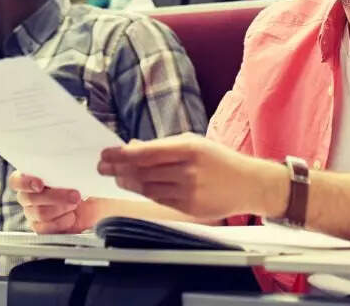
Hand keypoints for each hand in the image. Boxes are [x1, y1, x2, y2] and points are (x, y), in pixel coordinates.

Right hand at [10, 171, 105, 233]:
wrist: (95, 204)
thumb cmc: (84, 183)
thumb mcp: (80, 170)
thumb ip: (73, 166)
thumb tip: (78, 164)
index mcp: (32, 176)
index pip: (16, 181)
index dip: (25, 182)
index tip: (40, 184)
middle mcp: (28, 195)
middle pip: (29, 198)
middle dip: (55, 196)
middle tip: (75, 195)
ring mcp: (33, 213)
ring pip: (40, 213)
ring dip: (61, 208)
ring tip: (75, 203)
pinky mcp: (42, 229)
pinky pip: (45, 228)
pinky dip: (61, 222)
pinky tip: (71, 216)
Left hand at [98, 135, 286, 221]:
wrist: (247, 183)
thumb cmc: (217, 159)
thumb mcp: (192, 143)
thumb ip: (162, 146)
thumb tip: (133, 146)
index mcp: (188, 148)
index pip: (147, 152)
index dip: (123, 154)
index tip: (106, 153)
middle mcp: (187, 170)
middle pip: (144, 171)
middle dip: (119, 168)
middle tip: (102, 165)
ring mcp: (189, 190)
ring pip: (149, 187)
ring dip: (128, 181)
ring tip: (116, 176)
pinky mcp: (189, 207)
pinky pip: (159, 200)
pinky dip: (144, 192)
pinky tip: (134, 186)